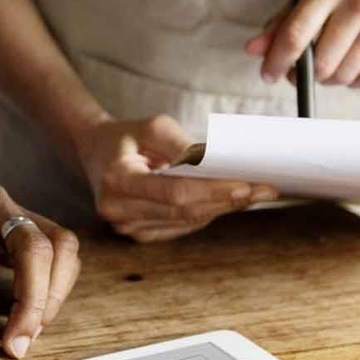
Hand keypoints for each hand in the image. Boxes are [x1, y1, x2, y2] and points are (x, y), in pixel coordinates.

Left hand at [0, 122, 80, 359]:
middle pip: (34, 247)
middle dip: (32, 303)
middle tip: (15, 348)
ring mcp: (14, 208)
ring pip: (59, 244)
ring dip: (54, 292)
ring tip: (31, 332)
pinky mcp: (27, 221)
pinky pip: (60, 249)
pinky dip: (58, 282)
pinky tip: (37, 313)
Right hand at [73, 115, 276, 242]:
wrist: (94, 152)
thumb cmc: (125, 135)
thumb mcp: (152, 126)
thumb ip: (182, 145)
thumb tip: (216, 164)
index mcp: (116, 180)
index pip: (174, 192)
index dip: (212, 191)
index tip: (246, 184)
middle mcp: (117, 210)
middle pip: (184, 211)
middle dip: (227, 200)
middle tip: (265, 189)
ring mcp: (126, 226)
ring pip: (186, 221)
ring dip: (223, 208)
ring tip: (255, 193)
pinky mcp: (138, 233)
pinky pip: (181, 226)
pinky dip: (207, 212)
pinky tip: (228, 201)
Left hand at [246, 0, 359, 90]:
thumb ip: (283, 19)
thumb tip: (253, 50)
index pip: (296, 33)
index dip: (277, 61)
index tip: (268, 74)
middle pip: (321, 62)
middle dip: (304, 74)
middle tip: (301, 69)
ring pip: (343, 76)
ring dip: (329, 78)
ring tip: (330, 62)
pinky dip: (353, 81)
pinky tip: (353, 64)